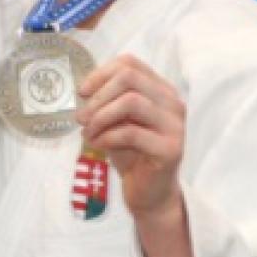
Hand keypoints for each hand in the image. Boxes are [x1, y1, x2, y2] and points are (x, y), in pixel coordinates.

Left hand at [78, 54, 188, 222]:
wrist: (149, 192)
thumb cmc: (131, 153)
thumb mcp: (115, 121)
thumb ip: (106, 102)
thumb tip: (83, 91)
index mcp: (160, 90)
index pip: (129, 63)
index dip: (100, 73)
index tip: (82, 92)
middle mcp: (172, 103)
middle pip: (129, 78)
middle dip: (98, 96)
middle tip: (81, 117)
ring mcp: (175, 125)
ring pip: (131, 102)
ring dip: (100, 117)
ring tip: (88, 133)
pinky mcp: (170, 149)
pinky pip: (130, 132)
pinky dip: (106, 137)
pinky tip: (98, 145)